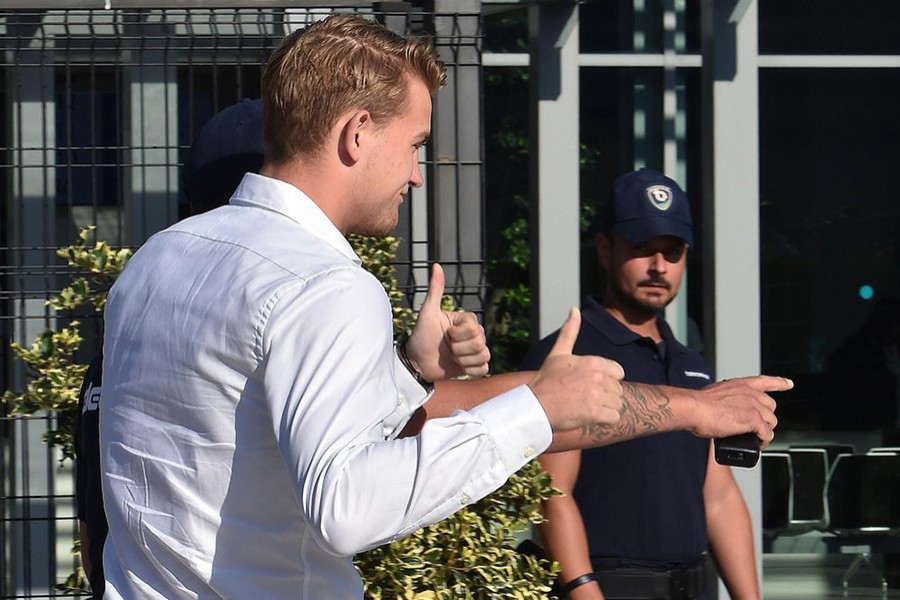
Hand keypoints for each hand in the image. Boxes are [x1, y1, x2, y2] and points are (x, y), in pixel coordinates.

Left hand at [404, 263, 489, 380]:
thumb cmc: (420, 336)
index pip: (474, 328)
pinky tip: (458, 366)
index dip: (458, 334)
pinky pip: (484, 369)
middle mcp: (475, 334)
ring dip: (463, 360)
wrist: (417, 362)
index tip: (446, 334)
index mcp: (467, 320)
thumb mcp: (427, 313)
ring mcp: (476, 350)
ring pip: (483, 355)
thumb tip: (436, 265)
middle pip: (480, 342)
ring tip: (451, 357)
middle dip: (459, 348)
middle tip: (447, 347)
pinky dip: (470, 370)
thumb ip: (435, 290)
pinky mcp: (475, 366)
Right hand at [528, 307, 623, 431]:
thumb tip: (574, 308)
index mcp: (592, 361)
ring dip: (605, 408)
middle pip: (618, 389)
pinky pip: (614, 417)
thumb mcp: (558, 353)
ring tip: (586, 407)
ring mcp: (596, 395)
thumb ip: (569, 331)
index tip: (589, 385)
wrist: (535, 407)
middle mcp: (597, 376)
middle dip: (605, 395)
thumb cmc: (546, 381)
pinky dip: (605, 420)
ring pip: (617, 403)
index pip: (618, 372)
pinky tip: (590, 417)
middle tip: (584, 398)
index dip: (606, 380)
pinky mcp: (595, 413)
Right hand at [689, 376, 790, 447]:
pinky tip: (758, 445)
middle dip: (765, 416)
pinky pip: (767, 434)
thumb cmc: (697, 404)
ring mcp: (753, 406)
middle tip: (755, 426)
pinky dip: (764, 441)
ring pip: (771, 421)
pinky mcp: (754, 420)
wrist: (694, 409)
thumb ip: (723, 399)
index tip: (788, 384)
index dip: (779, 383)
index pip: (765, 381)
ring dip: (765, 430)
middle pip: (770, 405)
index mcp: (739, 384)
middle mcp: (750, 392)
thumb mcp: (713, 394)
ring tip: (756, 438)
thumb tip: (720, 409)